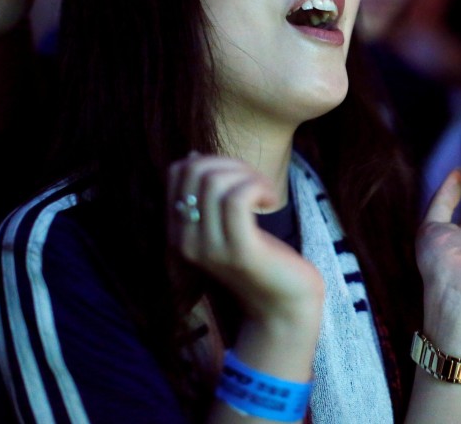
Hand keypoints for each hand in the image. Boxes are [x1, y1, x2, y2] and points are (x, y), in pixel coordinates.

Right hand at [167, 153, 323, 322]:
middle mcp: (187, 241)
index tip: (239, 178)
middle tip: (256, 184)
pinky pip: (238, 198)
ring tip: (265, 193)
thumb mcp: (227, 224)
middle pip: (195, 171)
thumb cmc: (261, 259)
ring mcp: (211, 248)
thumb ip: (209, 195)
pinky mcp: (240, 251)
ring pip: (215, 181)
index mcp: (180, 232)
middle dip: (231, 164)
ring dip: (248, 176)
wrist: (283, 306)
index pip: (177, 172)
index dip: (212, 160)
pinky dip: (258, 187)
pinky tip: (270, 200)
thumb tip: (193, 155)